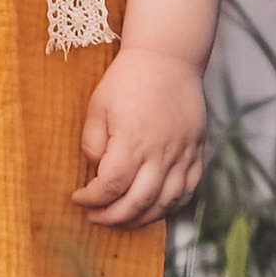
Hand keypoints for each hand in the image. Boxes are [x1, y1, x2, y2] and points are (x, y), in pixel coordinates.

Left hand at [75, 44, 205, 227]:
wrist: (167, 57)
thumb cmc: (128, 79)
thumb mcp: (97, 107)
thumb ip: (93, 143)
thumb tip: (96, 172)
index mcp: (132, 141)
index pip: (110, 186)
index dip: (91, 200)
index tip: (79, 199)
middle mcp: (160, 153)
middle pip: (138, 202)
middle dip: (113, 217)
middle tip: (96, 217)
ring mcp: (182, 154)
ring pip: (165, 203)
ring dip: (142, 219)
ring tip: (123, 220)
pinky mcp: (196, 151)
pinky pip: (188, 190)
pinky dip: (171, 206)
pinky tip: (155, 209)